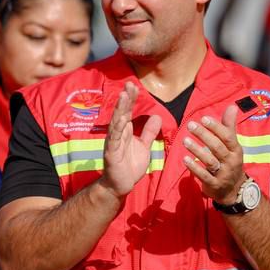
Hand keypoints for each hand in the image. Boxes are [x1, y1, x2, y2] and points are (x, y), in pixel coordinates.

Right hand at [99, 83, 162, 197]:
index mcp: (125, 132)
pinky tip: (121, 118)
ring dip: (120, 109)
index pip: (128, 112)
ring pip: (116, 122)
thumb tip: (157, 117)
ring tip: (123, 95)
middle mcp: (118, 134)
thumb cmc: (130, 166)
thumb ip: (148, 132)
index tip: (135, 86)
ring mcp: (113, 142)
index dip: (131, 99)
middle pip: (122, 113)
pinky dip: (117, 128)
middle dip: (125, 99)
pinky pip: (114, 138)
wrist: (120, 185)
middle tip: (129, 84)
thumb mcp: (144, 146)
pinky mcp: (111, 152)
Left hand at [183, 103, 246, 204]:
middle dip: (204, 135)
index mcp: (235, 150)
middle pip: (218, 147)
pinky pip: (204, 175)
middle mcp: (231, 161)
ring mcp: (223, 173)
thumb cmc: (229, 162)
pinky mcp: (214, 184)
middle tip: (190, 125)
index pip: (227, 137)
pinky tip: (184, 159)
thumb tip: (232, 106)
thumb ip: (228, 127)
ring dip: (197, 150)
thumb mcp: (232, 146)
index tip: (203, 118)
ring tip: (184, 140)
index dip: (216, 127)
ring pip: (210, 161)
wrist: (233, 190)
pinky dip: (194, 167)